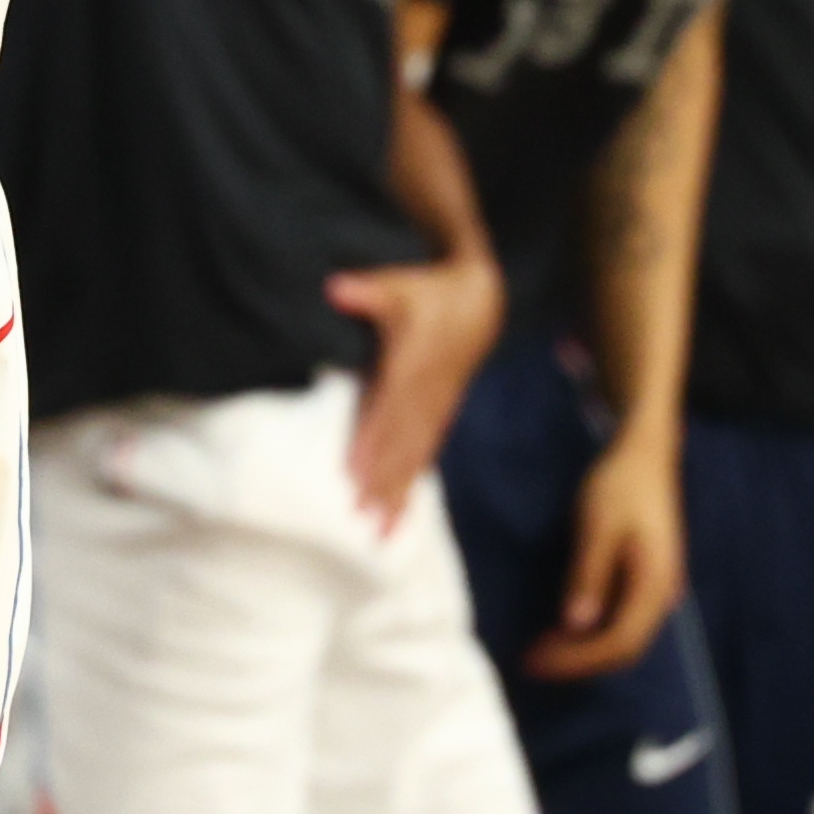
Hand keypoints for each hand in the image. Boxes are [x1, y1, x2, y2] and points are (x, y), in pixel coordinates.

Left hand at [328, 252, 501, 528]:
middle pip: (402, 443)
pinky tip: (402, 509)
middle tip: (362, 516)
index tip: (354, 473)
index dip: (371, 442)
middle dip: (383, 481)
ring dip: (400, 492)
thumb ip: (365, 291)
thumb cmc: (430, 293)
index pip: (387, 411)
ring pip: (417, 455)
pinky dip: (415, 482)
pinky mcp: (442, 413)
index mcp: (412, 366)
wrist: (479, 303)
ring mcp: (437, 407)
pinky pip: (428, 452)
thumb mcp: (398, 285)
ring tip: (383, 528)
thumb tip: (334, 287)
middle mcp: (426, 394)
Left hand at [529, 423, 685, 679]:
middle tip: (531, 662)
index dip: (579, 659)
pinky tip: (561, 627)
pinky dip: (589, 630)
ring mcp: (655, 588)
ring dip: (581, 648)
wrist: (645, 453)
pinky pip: (619, 618)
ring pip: (621, 635)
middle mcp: (661, 595)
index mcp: (655, 584)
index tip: (538, 662)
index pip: (620, 642)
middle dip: (577, 660)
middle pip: (623, 646)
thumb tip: (576, 625)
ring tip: (540, 651)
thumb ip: (589, 575)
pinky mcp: (643, 580)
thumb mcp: (599, 525)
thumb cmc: (621, 484)